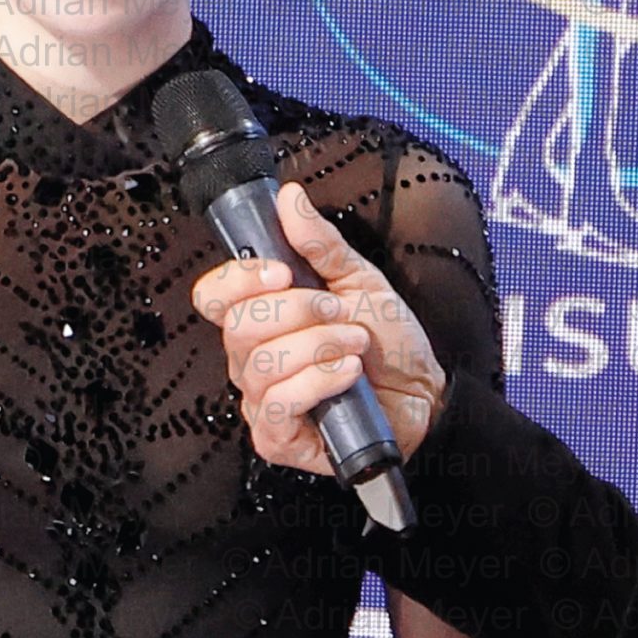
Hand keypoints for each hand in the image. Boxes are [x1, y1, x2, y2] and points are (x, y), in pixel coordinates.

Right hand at [192, 182, 446, 475]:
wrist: (424, 394)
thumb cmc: (388, 343)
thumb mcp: (359, 280)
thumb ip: (321, 243)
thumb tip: (289, 198)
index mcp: (261, 317)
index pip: (213, 296)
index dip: (238, 280)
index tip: (283, 272)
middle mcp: (251, 359)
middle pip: (238, 327)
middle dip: (298, 312)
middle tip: (339, 311)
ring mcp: (261, 401)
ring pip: (261, 365)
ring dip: (318, 346)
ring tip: (354, 344)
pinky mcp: (278, 439)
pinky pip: (278, 406)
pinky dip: (318, 382)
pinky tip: (348, 374)